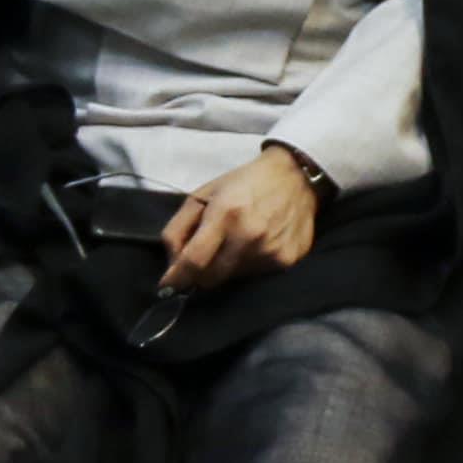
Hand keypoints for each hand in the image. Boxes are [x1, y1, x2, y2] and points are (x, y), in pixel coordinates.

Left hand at [159, 148, 323, 294]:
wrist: (296, 177)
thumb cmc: (244, 183)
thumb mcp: (203, 194)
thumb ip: (178, 228)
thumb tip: (172, 263)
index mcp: (225, 214)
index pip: (194, 261)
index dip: (177, 278)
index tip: (166, 286)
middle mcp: (249, 236)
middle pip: (211, 278)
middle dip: (199, 274)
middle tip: (202, 259)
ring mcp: (270, 251)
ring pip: (233, 278)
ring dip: (226, 267)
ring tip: (235, 242)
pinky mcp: (287, 261)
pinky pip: (255, 275)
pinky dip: (248, 265)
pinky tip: (256, 244)